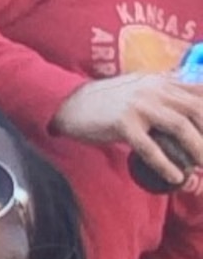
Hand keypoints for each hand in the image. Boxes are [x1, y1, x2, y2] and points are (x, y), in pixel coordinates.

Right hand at [52, 73, 202, 185]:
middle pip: (197, 111)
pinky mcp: (123, 123)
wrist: (69, 103)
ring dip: (197, 150)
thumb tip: (189, 112)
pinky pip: (149, 147)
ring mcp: (139, 105)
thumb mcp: (141, 89)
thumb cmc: (107, 102)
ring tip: (202, 168)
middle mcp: (155, 89)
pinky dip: (165, 164)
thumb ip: (165, 95)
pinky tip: (175, 177)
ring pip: (180, 127)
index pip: (200, 94)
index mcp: (163, 81)